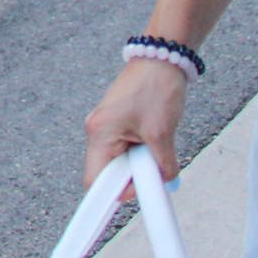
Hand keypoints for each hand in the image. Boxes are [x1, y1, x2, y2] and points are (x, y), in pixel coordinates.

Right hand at [84, 57, 188, 185]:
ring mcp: (108, 126)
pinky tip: (156, 142)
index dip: (112, 194)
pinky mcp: (119, 122)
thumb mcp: (162, 133)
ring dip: (139, 163)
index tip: (133, 199)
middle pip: (108, 172)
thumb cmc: (156, 88)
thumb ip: (161, 165)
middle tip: (153, 172)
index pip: (94, 180)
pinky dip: (141, 152)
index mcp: (100, 134)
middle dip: (131, 177)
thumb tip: (164, 184)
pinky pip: (126, 148)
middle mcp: (98, 131)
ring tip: (157, 149)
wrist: (163, 58)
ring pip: (120, 161)